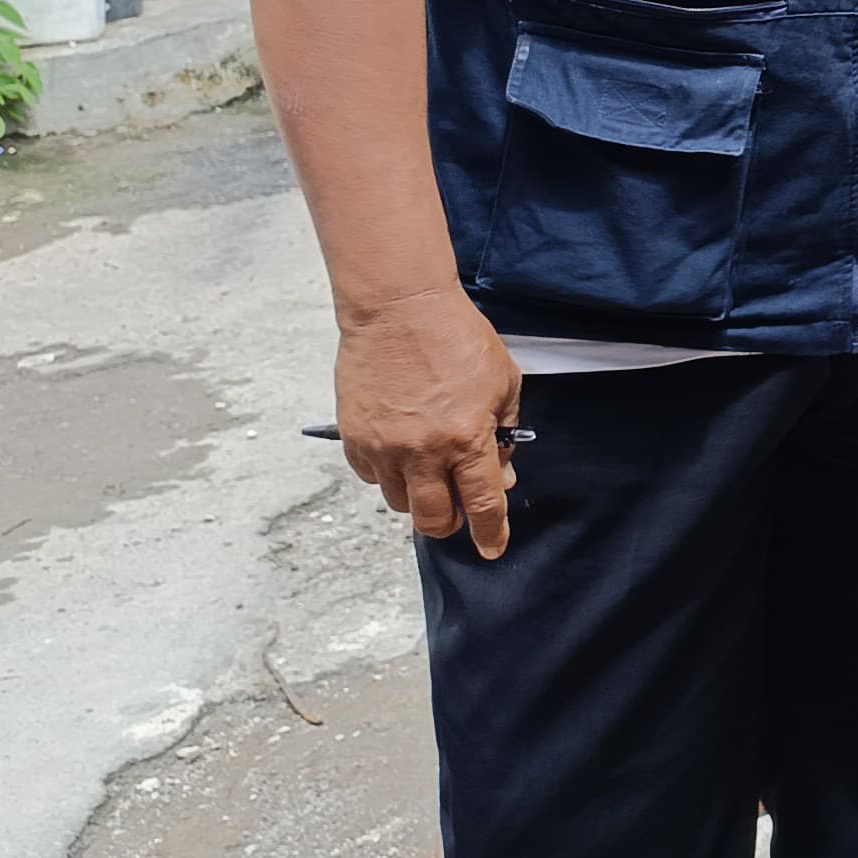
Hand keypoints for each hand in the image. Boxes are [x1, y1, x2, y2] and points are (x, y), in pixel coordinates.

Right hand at [335, 286, 526, 559]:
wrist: (399, 308)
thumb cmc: (457, 338)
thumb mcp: (502, 382)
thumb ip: (504, 434)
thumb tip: (502, 473)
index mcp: (466, 438)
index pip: (482, 504)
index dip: (490, 533)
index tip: (492, 549)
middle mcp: (422, 451)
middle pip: (433, 519)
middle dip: (449, 522)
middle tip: (456, 506)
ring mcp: (383, 447)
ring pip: (400, 502)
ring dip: (418, 496)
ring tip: (428, 466)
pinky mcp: (353, 438)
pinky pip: (371, 477)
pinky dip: (388, 473)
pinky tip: (401, 448)